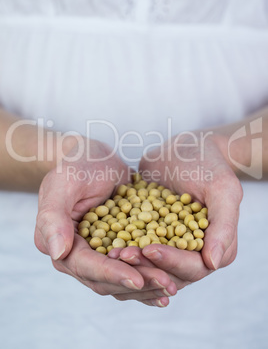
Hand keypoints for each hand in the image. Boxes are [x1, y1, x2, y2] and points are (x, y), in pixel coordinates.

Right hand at [34, 138, 175, 305]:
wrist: (96, 159)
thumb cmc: (78, 166)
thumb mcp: (64, 184)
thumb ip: (54, 217)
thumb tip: (58, 253)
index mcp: (59, 244)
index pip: (86, 266)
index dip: (112, 274)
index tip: (137, 280)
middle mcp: (77, 256)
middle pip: (106, 280)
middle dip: (137, 283)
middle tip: (167, 284)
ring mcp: (98, 255)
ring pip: (122, 279)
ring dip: (147, 285)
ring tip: (172, 286)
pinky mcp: (117, 249)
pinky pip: (133, 267)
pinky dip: (150, 273)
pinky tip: (171, 279)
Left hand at [116, 131, 242, 291]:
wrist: (184, 148)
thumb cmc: (207, 165)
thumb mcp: (222, 189)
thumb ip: (223, 225)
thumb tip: (213, 263)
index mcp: (217, 249)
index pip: (193, 267)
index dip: (171, 262)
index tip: (149, 249)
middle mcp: (195, 254)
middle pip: (168, 273)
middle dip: (144, 266)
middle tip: (121, 254)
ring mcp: (171, 247)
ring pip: (150, 266)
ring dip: (131, 264)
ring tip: (111, 252)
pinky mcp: (151, 236)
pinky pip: (137, 249)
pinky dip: (123, 249)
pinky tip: (106, 246)